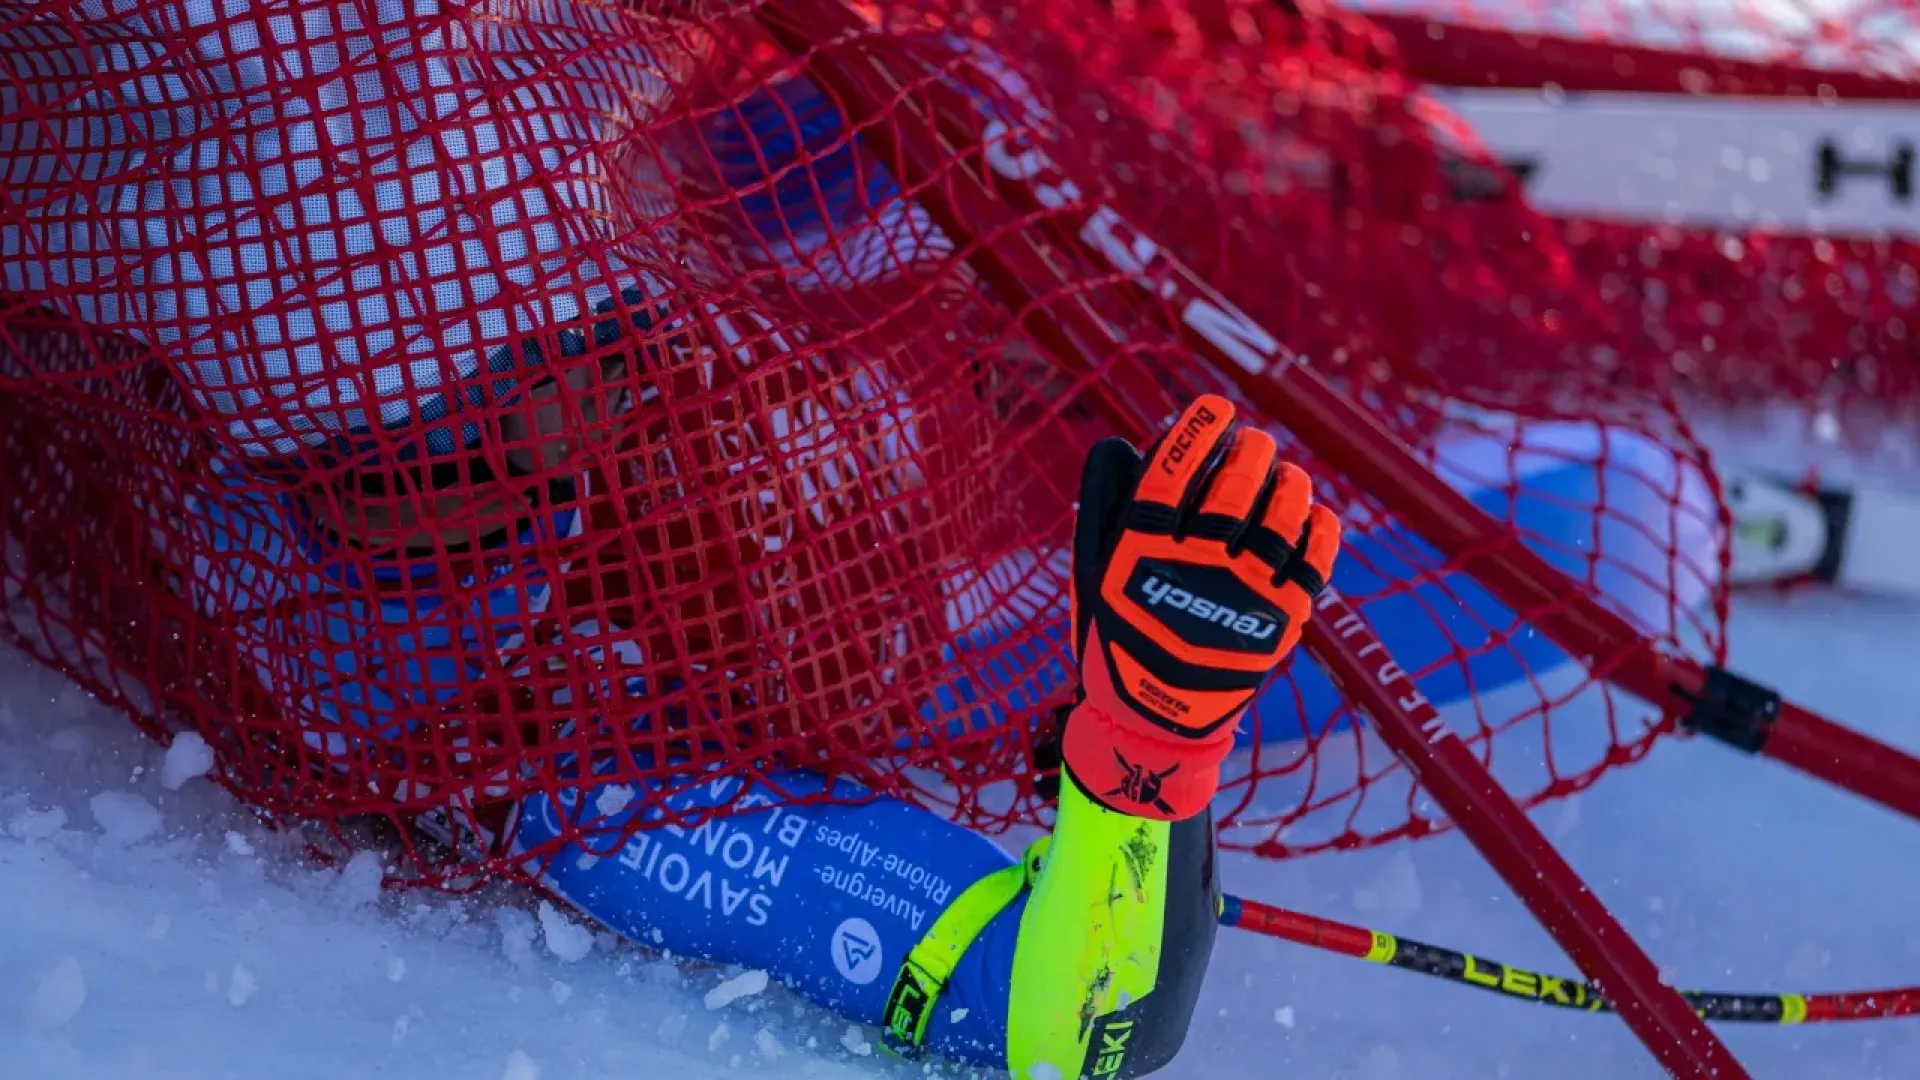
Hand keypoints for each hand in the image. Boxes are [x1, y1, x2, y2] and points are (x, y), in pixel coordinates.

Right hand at [1060, 394, 1340, 820]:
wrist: (1152, 724)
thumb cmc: (1116, 638)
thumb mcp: (1090, 575)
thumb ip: (1103, 508)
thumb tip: (1119, 443)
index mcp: (1139, 555)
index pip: (1171, 474)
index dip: (1196, 431)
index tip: (1213, 408)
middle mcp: (1193, 571)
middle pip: (1233, 489)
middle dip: (1247, 450)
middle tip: (1252, 440)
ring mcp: (1241, 596)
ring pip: (1278, 518)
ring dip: (1287, 482)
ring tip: (1284, 473)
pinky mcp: (1279, 622)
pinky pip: (1312, 561)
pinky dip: (1318, 529)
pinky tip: (1313, 513)